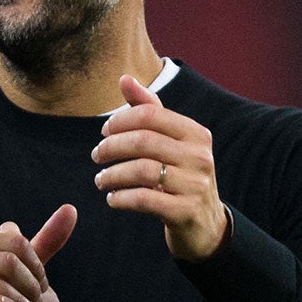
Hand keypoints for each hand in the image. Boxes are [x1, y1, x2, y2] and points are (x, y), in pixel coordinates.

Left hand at [93, 75, 230, 259]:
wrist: (205, 223)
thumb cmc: (180, 174)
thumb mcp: (170, 141)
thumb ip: (147, 110)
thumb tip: (124, 78)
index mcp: (195, 133)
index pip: (150, 115)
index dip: (120, 121)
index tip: (104, 132)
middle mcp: (200, 156)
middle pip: (142, 141)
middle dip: (111, 147)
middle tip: (96, 156)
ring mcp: (195, 184)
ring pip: (141, 170)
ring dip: (112, 175)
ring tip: (101, 180)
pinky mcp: (185, 211)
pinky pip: (143, 199)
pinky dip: (120, 198)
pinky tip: (112, 198)